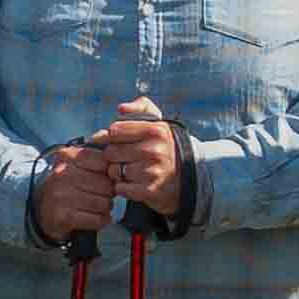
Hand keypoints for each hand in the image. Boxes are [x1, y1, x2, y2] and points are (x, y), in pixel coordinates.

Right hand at [31, 139, 116, 243]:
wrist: (42, 210)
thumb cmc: (66, 186)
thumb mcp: (75, 166)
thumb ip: (96, 161)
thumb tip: (119, 170)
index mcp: (67, 157)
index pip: (103, 161)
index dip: (111, 172)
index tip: (109, 178)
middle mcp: (62, 174)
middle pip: (106, 184)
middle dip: (110, 192)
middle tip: (104, 195)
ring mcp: (62, 196)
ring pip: (104, 202)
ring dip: (106, 207)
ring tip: (99, 206)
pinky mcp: (65, 216)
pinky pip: (97, 219)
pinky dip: (101, 220)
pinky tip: (96, 217)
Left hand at [97, 96, 185, 219]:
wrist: (188, 178)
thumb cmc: (164, 147)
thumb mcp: (158, 122)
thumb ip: (140, 107)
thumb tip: (121, 108)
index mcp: (155, 130)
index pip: (114, 131)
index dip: (113, 137)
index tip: (121, 141)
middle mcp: (155, 150)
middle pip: (110, 152)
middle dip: (114, 156)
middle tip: (125, 158)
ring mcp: (152, 171)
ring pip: (114, 171)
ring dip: (118, 173)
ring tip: (131, 171)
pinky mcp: (149, 191)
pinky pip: (120, 188)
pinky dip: (123, 188)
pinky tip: (134, 184)